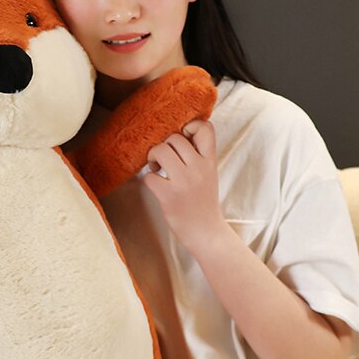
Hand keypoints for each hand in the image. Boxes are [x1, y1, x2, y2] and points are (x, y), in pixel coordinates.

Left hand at [142, 120, 225, 252]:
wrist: (206, 232)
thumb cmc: (203, 201)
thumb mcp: (208, 174)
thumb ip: (198, 155)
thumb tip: (178, 134)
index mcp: (210, 161)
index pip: (206, 128)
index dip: (191, 126)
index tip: (184, 139)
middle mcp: (198, 168)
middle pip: (174, 137)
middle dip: (164, 146)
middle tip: (164, 161)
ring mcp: (184, 182)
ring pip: (160, 150)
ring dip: (153, 157)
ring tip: (157, 169)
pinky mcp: (169, 196)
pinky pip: (149, 176)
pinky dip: (149, 179)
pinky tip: (156, 186)